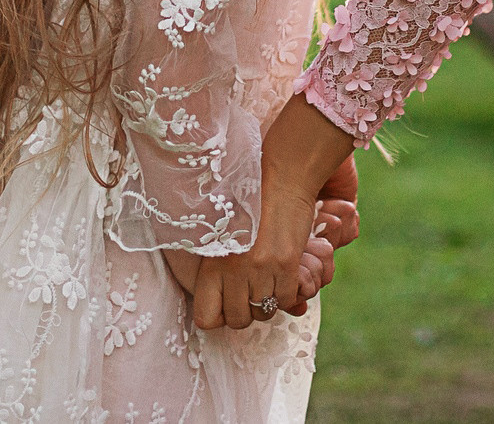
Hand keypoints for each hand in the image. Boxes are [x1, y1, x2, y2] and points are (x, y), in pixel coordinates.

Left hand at [192, 96, 355, 331]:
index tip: (228, 305)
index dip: (218, 317)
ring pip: (265, 311)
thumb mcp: (228, 237)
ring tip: (269, 280)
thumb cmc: (250, 204)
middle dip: (247, 311)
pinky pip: (286, 298)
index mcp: (210, 262)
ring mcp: (259, 268)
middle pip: (238, 320)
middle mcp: (232, 269)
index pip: (205, 317)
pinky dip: (288, 292)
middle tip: (253, 292)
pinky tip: (287, 273)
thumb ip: (226, 271)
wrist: (280, 174)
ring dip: (269, 301)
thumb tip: (234, 304)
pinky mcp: (286, 263)